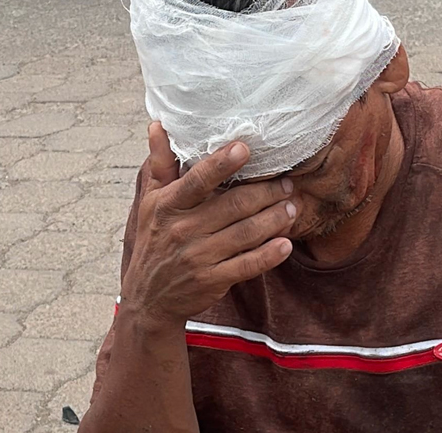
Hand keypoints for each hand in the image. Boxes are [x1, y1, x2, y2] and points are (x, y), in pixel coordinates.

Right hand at [120, 123, 296, 326]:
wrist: (149, 298)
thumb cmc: (154, 243)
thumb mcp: (150, 203)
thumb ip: (160, 165)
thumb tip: (158, 125)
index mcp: (168, 205)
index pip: (196, 181)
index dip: (221, 164)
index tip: (245, 148)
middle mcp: (183, 230)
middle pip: (233, 205)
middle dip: (265, 192)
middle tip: (287, 184)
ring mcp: (198, 257)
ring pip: (245, 233)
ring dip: (274, 219)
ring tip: (293, 207)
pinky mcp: (212, 281)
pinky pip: (246, 265)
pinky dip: (268, 255)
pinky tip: (285, 244)